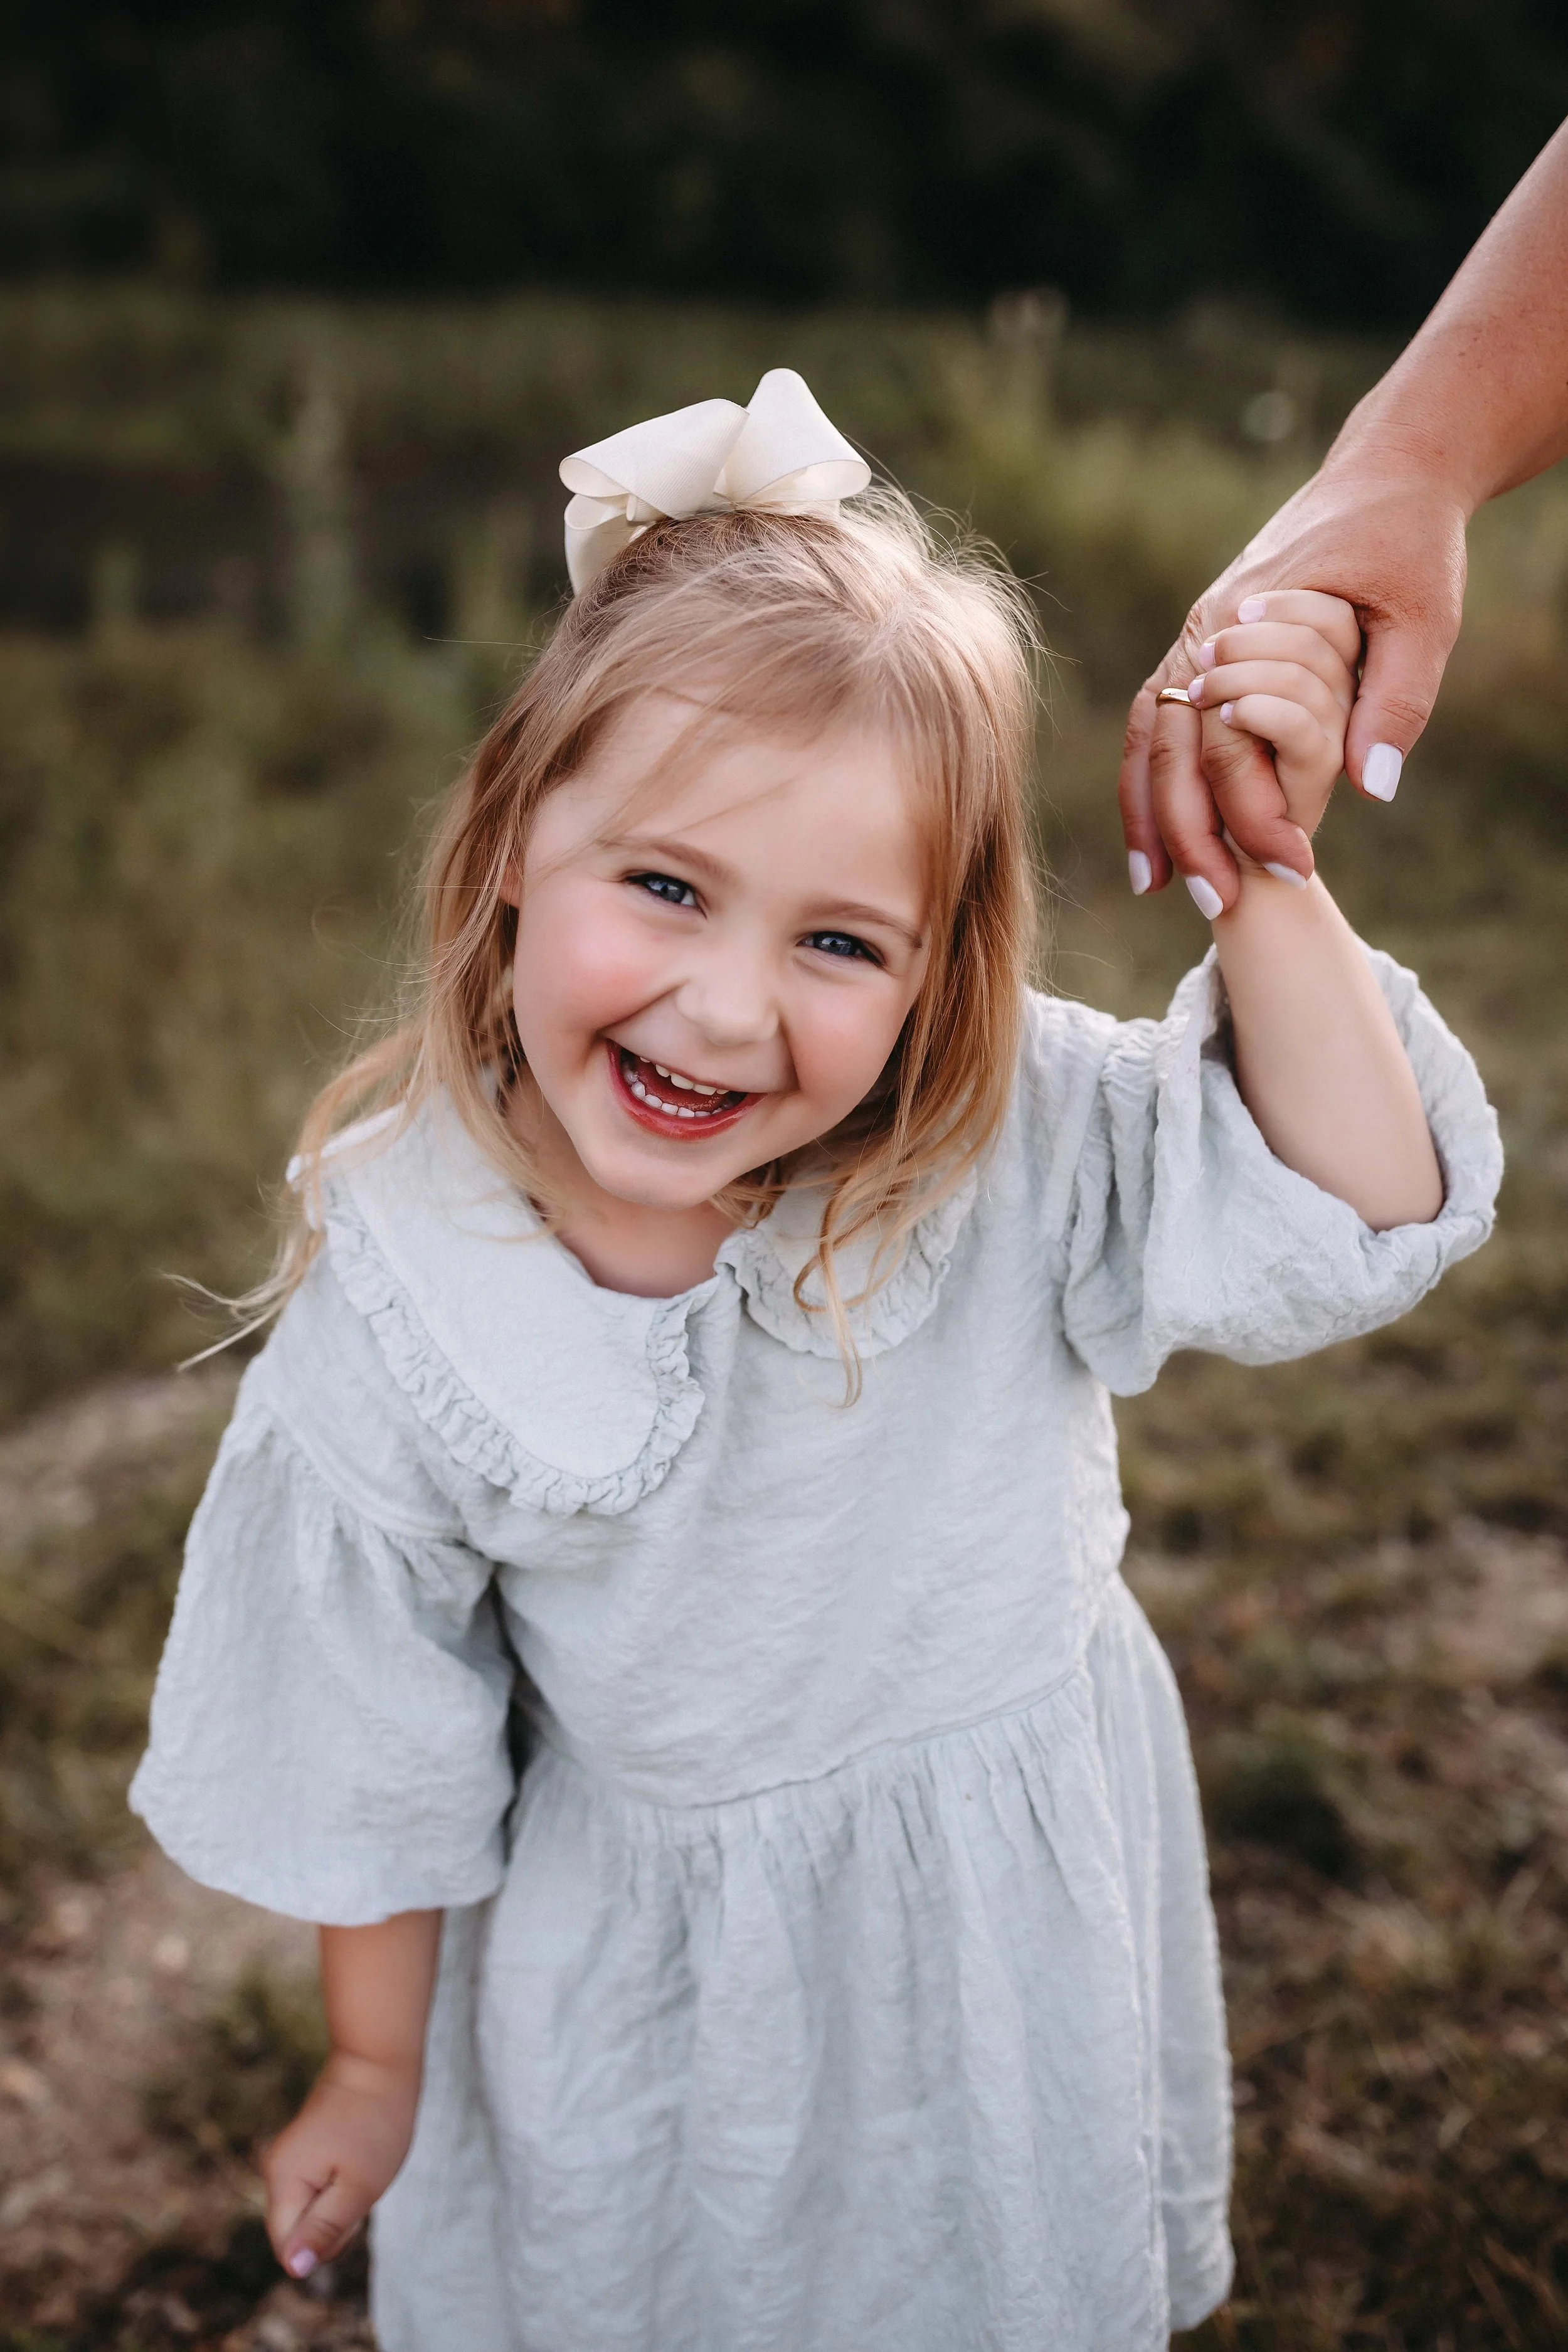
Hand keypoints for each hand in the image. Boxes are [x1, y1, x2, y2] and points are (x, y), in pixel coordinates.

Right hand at [262, 2048, 419, 2281]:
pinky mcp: (303, 2150)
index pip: (287, 2248)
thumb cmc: (376, 2122)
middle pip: (298, 2232)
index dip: (323, 2245)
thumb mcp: (359, 2187)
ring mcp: (288, 2158)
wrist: (379, 2058)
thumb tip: (294, 2269)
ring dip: (341, 2204)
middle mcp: (275, 2170)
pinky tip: (358, 2160)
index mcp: (282, 2181)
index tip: (352, 2211)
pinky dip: (342, 2186)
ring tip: (361, 2167)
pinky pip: (318, 2190)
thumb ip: (324, 2231)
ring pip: (311, 2212)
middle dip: (335, 2224)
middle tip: (361, 2183)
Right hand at [1120, 463, 1468, 903]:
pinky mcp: (1201, 647)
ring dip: (1150, 814)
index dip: (1255, 813)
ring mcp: (1194, 638)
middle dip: (1189, 834)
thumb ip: (1397, 700)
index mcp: (1245, 621)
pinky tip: (1159, 832)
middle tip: (1217, 906)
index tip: (1294, 869)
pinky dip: (1151, 779)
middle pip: (1175, 749)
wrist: (1386, 475)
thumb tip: (1372, 788)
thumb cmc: (1408, 542)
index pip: (1232, 740)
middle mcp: (1203, 632)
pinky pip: (1159, 722)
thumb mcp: (1424, 618)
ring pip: (1150, 738)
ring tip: (1157, 886)